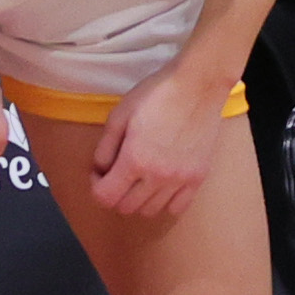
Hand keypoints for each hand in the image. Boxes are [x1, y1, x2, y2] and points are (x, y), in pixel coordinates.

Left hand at [90, 63, 231, 216]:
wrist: (199, 84)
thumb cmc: (157, 93)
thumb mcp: (119, 115)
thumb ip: (104, 149)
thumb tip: (100, 171)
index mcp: (134, 160)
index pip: (105, 197)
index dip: (96, 185)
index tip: (100, 171)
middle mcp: (157, 176)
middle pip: (126, 207)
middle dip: (116, 192)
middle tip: (119, 172)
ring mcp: (180, 179)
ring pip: (150, 211)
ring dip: (139, 199)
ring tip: (140, 177)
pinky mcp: (198, 177)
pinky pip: (177, 208)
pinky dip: (165, 202)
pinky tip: (161, 184)